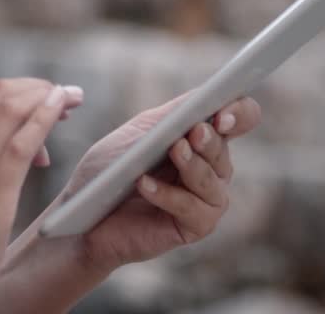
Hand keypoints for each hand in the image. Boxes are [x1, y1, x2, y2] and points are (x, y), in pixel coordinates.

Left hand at [58, 95, 261, 272]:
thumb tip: (203, 98)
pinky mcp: (194, 227)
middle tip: (194, 132)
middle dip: (210, 140)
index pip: (241, 118)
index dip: (240, 113)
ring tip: (174, 151)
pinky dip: (168, 195)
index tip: (222, 114)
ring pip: (212, 181)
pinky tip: (144, 184)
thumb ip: (173, 115)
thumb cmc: (111, 167)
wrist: (83, 211)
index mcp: (203, 137)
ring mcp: (206, 199)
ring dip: (192, 165)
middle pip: (224, 150)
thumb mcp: (140, 132)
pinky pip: (192, 209)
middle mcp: (212, 167)